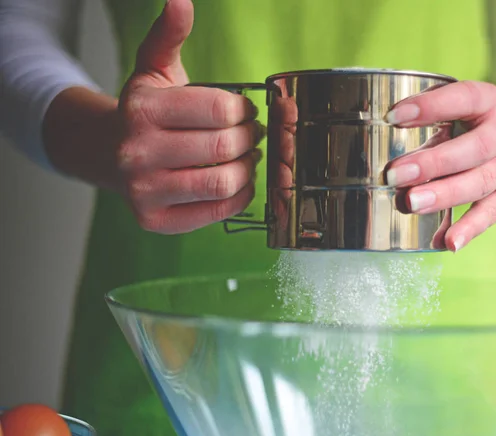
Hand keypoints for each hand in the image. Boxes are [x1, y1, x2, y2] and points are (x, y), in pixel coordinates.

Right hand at [115, 0, 264, 233]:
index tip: (245, 109)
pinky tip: (237, 182)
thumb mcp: (153, 69)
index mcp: (141, 109)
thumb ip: (168, 35)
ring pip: (223, 182)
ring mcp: (143, 191)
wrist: (111, 154)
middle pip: (225, 146)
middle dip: (250, 138)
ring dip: (248, 168)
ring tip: (247, 157)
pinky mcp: (155, 221)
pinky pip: (217, 212)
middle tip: (252, 134)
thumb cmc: (145, 113)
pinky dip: (239, 197)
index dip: (244, 109)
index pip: (220, 108)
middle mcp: (136, 152)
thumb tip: (180, 0)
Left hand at [385, 80, 495, 250]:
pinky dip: (470, 229)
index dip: (431, 106)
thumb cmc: (476, 122)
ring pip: (481, 182)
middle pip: (474, 149)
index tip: (393, 116)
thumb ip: (428, 116)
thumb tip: (376, 136)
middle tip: (395, 174)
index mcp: (490, 101)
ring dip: (444, 195)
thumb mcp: (461, 106)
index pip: (464, 99)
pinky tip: (448, 242)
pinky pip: (492, 214)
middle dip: (432, 163)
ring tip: (412, 203)